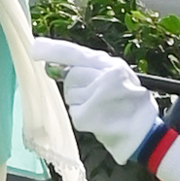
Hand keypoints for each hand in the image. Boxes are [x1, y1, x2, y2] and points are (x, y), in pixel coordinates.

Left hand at [39, 40, 160, 165]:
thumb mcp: (119, 75)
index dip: (55, 51)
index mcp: (111, 65)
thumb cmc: (131, 101)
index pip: (76, 53)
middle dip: (77, 84)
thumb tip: (59, 66)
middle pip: (71, 76)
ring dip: (80, 99)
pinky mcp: (86, 115)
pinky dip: (82, 114)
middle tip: (96, 94)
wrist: (144, 132)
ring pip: (70, 93)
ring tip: (101, 107)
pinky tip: (99, 118)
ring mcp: (94, 97)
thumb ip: (92, 67)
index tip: (35, 48)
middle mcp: (102, 77)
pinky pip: (74, 109)